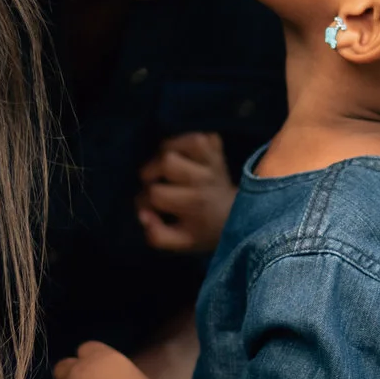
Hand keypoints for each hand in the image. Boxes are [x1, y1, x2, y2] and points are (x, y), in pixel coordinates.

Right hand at [136, 131, 235, 252]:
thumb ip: (157, 235)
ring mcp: (214, 162)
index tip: (149, 206)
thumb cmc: (203, 230)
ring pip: (188, 141)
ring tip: (165, 163)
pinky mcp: (219, 151)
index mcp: (193, 202)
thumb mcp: (180, 242)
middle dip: (151, 170)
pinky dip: (189, 140)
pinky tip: (183, 153)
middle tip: (152, 180)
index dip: (144, 199)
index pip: (156, 193)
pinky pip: (203, 136)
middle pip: (167, 161)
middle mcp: (204, 179)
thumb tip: (143, 215)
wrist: (236, 217)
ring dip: (169, 149)